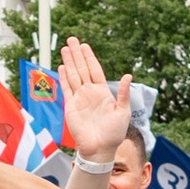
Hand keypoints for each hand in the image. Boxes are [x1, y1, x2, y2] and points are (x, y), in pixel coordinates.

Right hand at [56, 38, 132, 165]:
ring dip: (69, 62)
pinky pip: (66, 88)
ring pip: (73, 75)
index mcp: (103, 92)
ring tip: (65, 48)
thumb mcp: (123, 112)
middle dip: (77, 54)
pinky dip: (63, 77)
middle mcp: (90, 93)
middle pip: (82, 68)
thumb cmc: (114, 133)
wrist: (100, 149)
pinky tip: (61, 67)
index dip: (89, 57)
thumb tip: (128, 75)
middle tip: (72, 39)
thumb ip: (122, 93)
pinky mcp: (71, 106)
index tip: (85, 45)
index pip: (94, 70)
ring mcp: (79, 98)